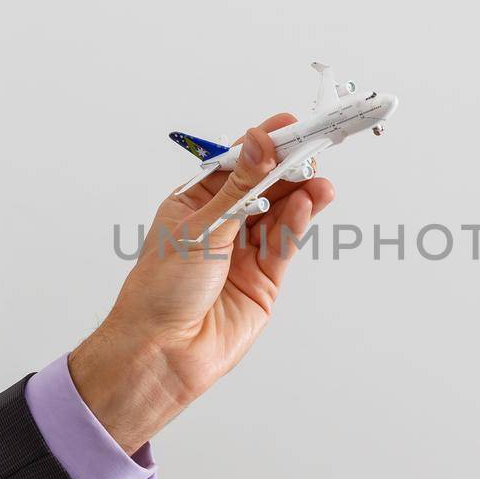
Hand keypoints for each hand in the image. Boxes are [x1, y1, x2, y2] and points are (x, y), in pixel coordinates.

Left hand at [69, 112, 336, 451]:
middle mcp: (219, 227)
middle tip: (312, 149)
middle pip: (263, 188)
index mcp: (192, 205)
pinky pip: (284, 245)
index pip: (234, 166)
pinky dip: (297, 222)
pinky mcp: (262, 283)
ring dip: (300, 194)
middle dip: (288, 168)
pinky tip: (309, 201)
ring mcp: (242, 255)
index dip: (261, 145)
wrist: (161, 352)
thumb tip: (259, 143)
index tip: (288, 126)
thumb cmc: (160, 291)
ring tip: (319, 178)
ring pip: (279, 215)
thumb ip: (240, 187)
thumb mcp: (201, 226)